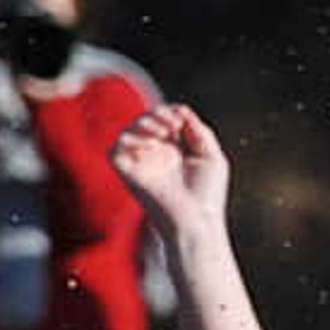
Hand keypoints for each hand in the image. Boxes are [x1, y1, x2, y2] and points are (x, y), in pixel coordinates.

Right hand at [111, 104, 228, 230]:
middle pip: (147, 120)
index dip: (171, 113)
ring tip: (163, 132)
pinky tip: (150, 145)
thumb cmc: (207, 194)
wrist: (195, 220)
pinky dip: (130, 140)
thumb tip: (181, 109)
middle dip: (158, 114)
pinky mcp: (128, 173)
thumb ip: (200, 131)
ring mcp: (142, 163)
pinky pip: (117, 148)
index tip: (182, 121)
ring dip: (145, 123)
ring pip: (130, 130)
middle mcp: (157, 155)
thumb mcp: (212, 156)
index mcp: (177, 151)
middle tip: (173, 124)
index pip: (166, 120)